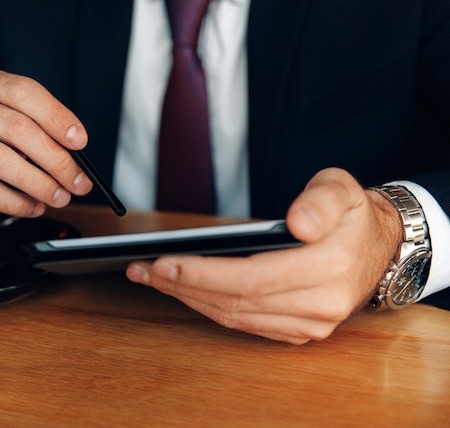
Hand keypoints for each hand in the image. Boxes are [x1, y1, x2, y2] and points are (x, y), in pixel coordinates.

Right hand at [0, 70, 92, 216]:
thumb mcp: (2, 111)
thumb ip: (36, 125)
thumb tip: (74, 156)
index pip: (25, 92)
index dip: (56, 117)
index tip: (80, 141)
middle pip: (18, 129)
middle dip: (56, 160)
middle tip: (78, 182)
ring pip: (1, 160)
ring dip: (38, 184)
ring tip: (59, 197)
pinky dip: (15, 202)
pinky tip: (32, 207)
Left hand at [126, 168, 402, 343]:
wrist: (377, 248)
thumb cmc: (351, 215)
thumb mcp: (341, 188)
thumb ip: (320, 200)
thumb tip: (297, 223)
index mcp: (330, 268)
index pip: (253, 278)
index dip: (204, 273)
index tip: (164, 263)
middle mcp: (320, 305)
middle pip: (235, 302)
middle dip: (182, 285)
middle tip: (143, 269)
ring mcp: (309, 324)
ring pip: (234, 317)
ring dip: (188, 298)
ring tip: (151, 278)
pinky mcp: (297, 330)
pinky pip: (243, 323)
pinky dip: (208, 307)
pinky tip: (184, 290)